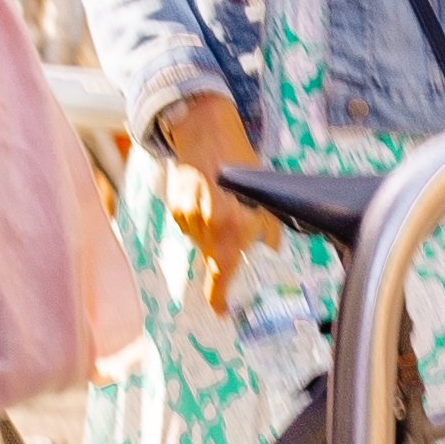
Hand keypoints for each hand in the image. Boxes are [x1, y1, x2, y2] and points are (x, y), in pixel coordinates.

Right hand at [155, 90, 277, 312]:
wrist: (208, 132)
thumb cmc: (241, 167)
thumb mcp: (265, 203)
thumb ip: (268, 235)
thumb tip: (269, 256)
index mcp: (232, 229)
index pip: (222, 277)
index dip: (220, 299)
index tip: (222, 311)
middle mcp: (207, 226)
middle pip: (213, 259)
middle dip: (224, 254)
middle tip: (233, 234)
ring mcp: (187, 217)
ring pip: (200, 243)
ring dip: (211, 235)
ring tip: (221, 209)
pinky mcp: (174, 206)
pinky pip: (188, 227)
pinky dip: (198, 221)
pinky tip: (206, 201)